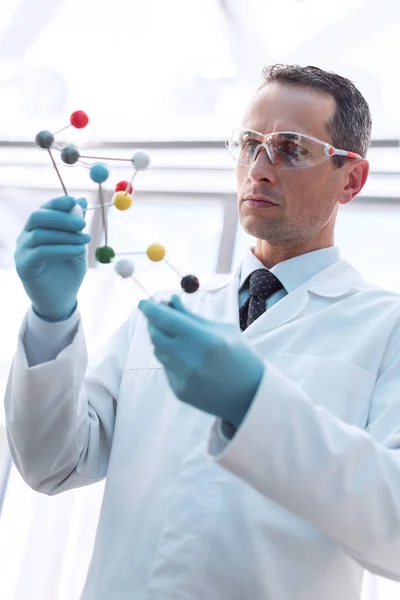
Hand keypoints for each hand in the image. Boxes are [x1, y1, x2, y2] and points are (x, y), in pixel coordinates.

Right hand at [15, 196, 90, 321]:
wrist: (61, 300)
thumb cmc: (68, 272)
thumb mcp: (77, 245)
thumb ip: (76, 226)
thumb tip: (81, 201)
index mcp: (37, 229)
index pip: (43, 209)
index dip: (58, 203)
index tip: (75, 202)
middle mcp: (26, 237)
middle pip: (36, 217)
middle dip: (61, 217)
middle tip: (82, 223)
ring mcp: (22, 251)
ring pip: (39, 234)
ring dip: (65, 235)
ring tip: (86, 240)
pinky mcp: (24, 266)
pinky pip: (41, 252)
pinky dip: (62, 249)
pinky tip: (79, 250)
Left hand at [139, 295, 264, 426]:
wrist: (252, 395)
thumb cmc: (241, 356)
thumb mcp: (223, 330)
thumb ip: (193, 317)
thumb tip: (170, 301)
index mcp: (204, 340)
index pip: (165, 319)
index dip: (150, 309)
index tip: (143, 302)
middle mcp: (190, 359)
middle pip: (155, 335)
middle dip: (153, 323)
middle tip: (158, 316)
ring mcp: (183, 378)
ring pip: (158, 351)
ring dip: (163, 340)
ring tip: (180, 337)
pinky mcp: (179, 391)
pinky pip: (167, 368)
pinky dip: (172, 358)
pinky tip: (191, 361)